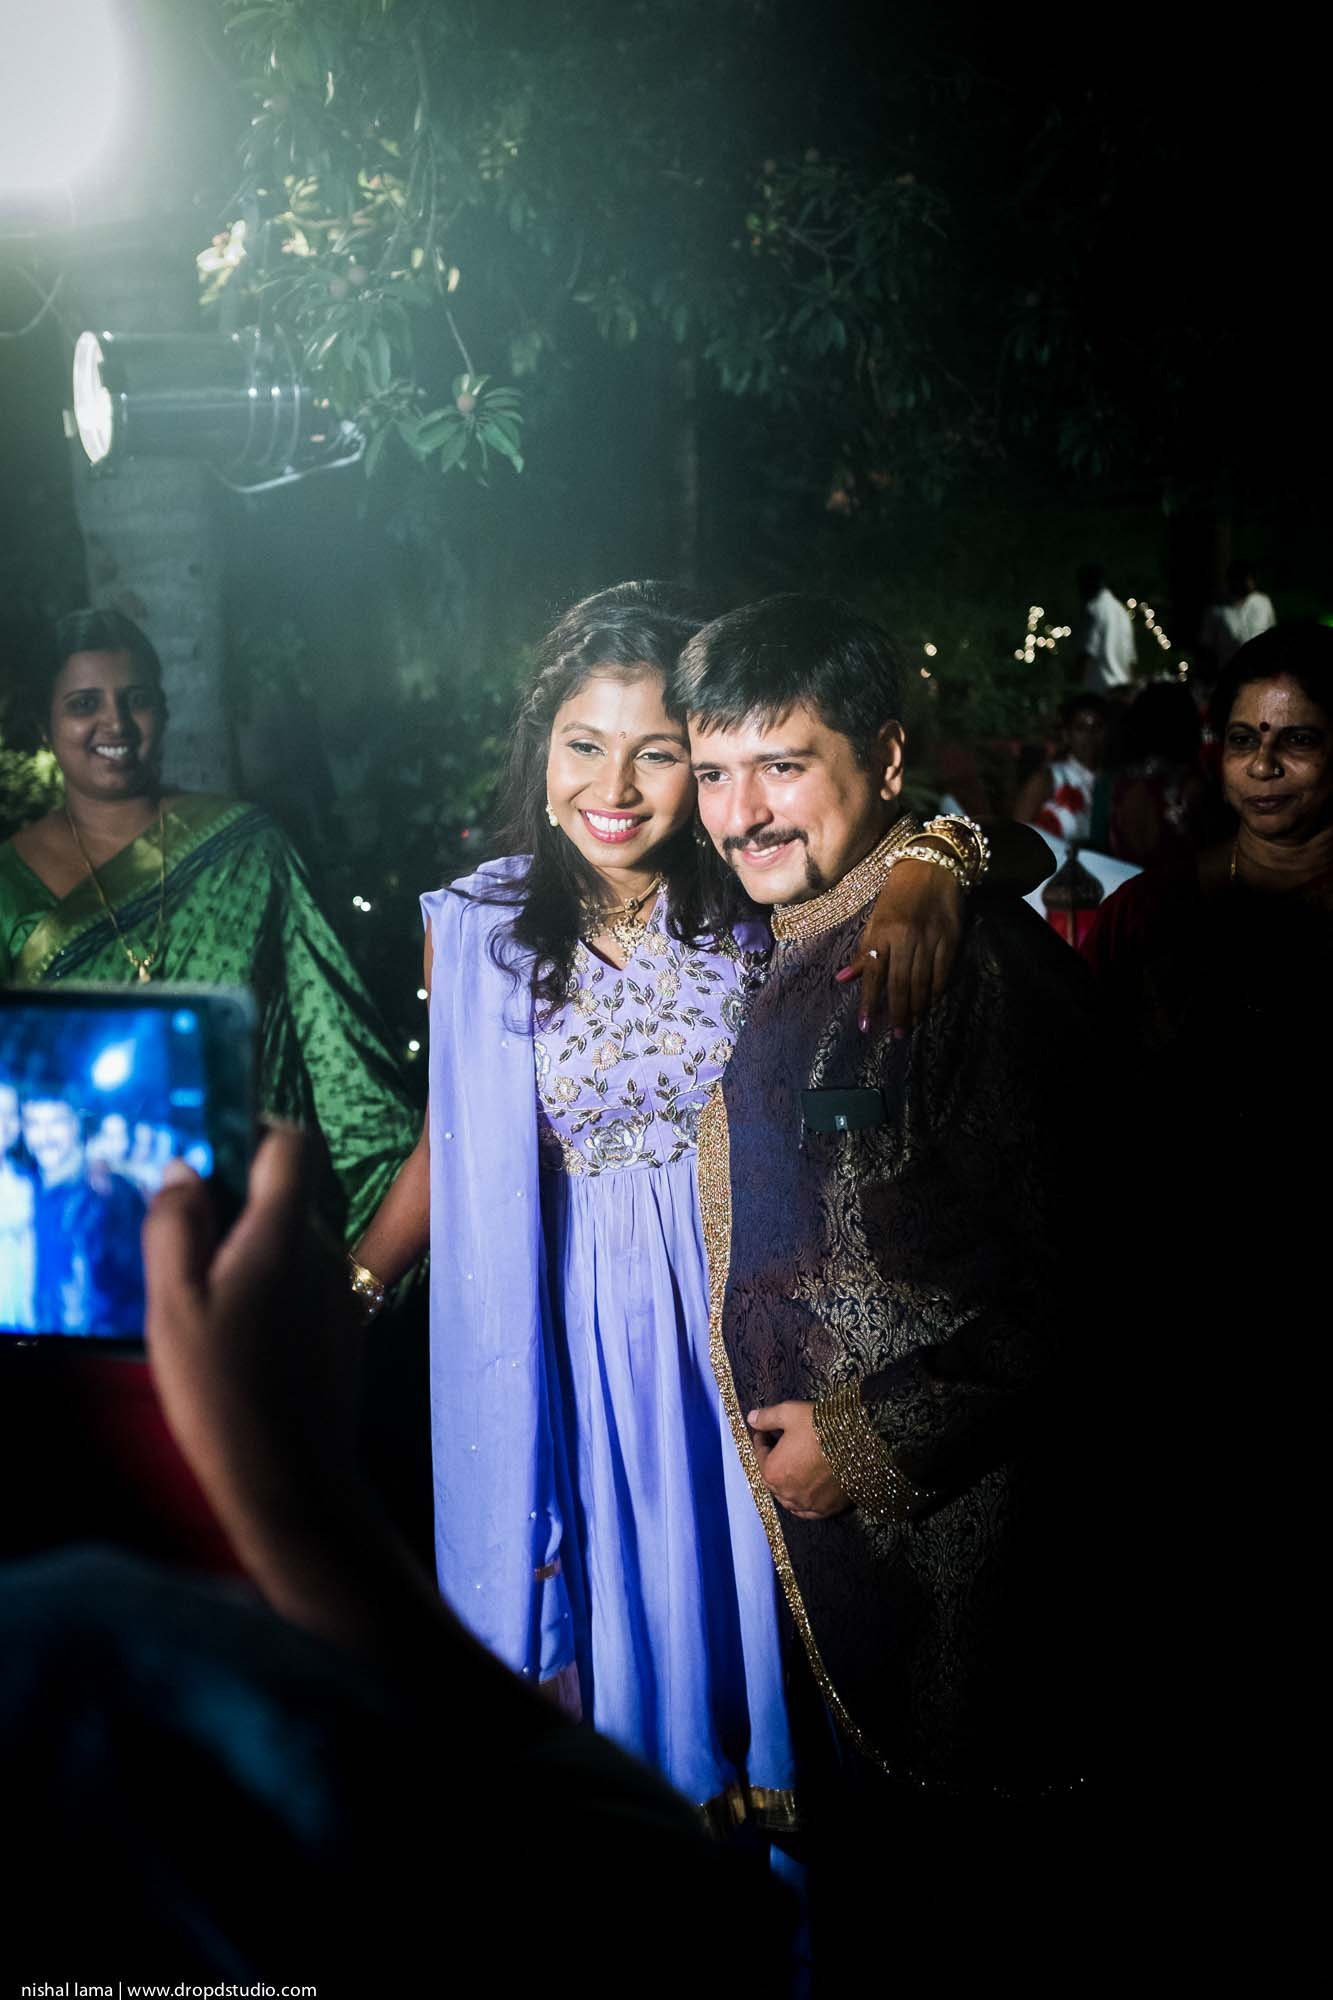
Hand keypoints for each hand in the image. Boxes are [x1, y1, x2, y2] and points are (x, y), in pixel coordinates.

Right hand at [142, 1129, 357, 1521]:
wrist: (289, 1476)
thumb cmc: (221, 1388)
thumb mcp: (173, 1304)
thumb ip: (176, 1226)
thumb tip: (184, 1169)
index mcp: (283, 1233)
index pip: (291, 1143)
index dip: (253, 1137)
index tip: (210, 1167)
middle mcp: (325, 1249)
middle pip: (286, 1196)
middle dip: (238, 1210)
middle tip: (189, 1258)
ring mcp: (341, 1289)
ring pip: (294, 1242)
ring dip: (254, 1256)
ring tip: (212, 1309)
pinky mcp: (345, 1326)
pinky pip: (306, 1282)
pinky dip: (275, 1291)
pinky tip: (244, 1339)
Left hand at [747, 1401, 848, 1519]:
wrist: (861, 1444)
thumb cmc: (821, 1426)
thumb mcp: (790, 1413)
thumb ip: (767, 1418)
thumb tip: (750, 1419)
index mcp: (772, 1471)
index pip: (759, 1454)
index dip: (762, 1440)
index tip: (765, 1431)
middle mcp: (786, 1493)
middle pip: (773, 1477)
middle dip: (773, 1461)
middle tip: (780, 1446)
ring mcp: (807, 1504)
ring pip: (788, 1497)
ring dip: (786, 1483)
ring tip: (793, 1467)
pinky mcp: (826, 1509)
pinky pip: (807, 1510)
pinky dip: (802, 1502)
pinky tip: (805, 1492)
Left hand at [837, 857, 962, 1035]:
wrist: (931, 866)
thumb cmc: (897, 893)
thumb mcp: (875, 919)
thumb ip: (864, 952)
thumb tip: (842, 979)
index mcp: (882, 932)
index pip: (873, 974)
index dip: (869, 1002)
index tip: (866, 1026)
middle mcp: (905, 938)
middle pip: (900, 983)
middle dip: (897, 1011)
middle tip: (896, 1035)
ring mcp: (930, 939)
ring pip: (923, 982)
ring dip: (917, 1006)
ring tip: (912, 1024)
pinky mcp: (950, 938)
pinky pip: (943, 972)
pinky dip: (936, 990)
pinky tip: (931, 1003)